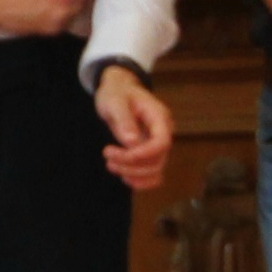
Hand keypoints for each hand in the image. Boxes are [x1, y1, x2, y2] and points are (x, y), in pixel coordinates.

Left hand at [93, 63, 174, 192]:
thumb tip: (132, 142)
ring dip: (133, 174)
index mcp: (159, 117)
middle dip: (131, 165)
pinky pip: (153, 174)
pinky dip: (141, 181)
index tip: (120, 154)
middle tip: (107, 155)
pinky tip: (124, 177)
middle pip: (158, 160)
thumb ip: (124, 119)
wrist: (118, 90)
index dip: (143, 154)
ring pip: (155, 170)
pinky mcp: (149, 152)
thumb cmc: (117, 93)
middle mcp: (163, 132)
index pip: (162, 143)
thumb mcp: (115, 101)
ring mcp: (157, 144)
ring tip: (111, 165)